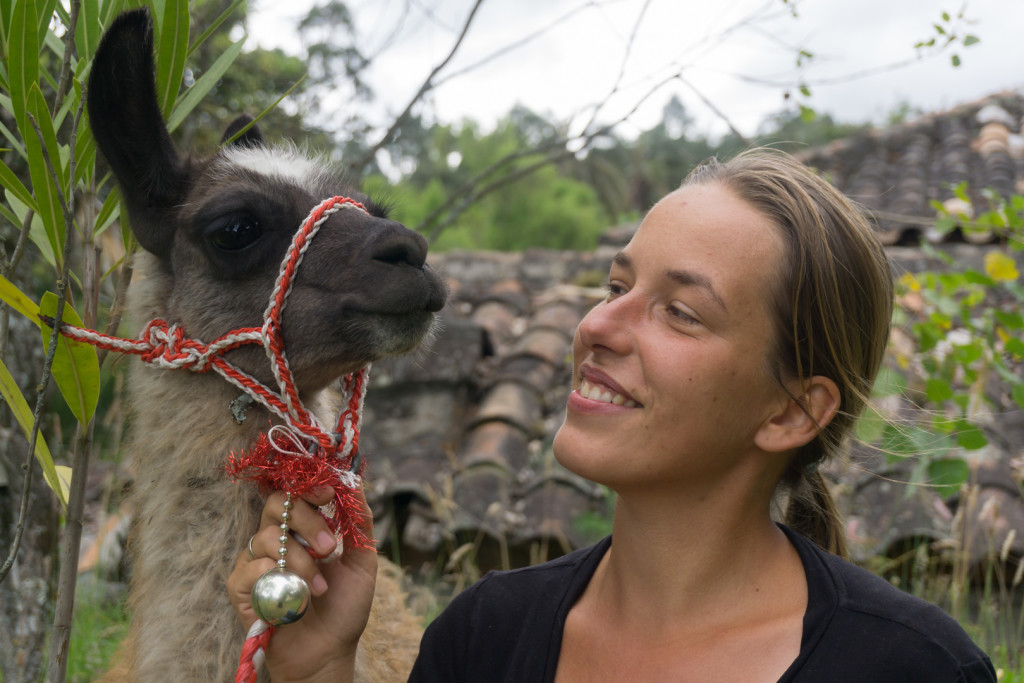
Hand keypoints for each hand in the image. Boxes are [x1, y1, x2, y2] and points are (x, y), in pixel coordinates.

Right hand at [227, 488, 377, 682]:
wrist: (329, 652)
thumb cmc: (344, 608)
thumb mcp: (362, 562)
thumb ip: (359, 524)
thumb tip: (355, 483)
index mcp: (302, 528)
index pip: (297, 492)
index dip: (310, 487)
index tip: (329, 493)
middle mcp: (277, 539)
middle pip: (278, 504)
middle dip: (307, 520)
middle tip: (330, 548)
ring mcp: (256, 561)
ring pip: (268, 537)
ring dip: (300, 560)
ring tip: (320, 587)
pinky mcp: (241, 586)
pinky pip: (251, 567)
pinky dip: (275, 577)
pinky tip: (294, 596)